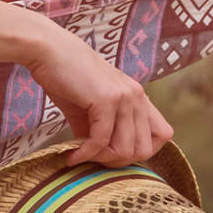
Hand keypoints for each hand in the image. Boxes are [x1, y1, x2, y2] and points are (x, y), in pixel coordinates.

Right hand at [24, 20, 173, 166]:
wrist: (48, 51)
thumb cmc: (66, 77)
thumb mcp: (90, 108)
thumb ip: (102, 130)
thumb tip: (100, 157)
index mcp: (138, 96)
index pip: (163, 134)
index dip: (141, 150)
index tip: (113, 153)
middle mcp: (137, 96)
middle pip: (145, 149)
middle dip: (118, 161)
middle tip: (94, 160)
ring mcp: (124, 97)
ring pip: (125, 149)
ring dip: (101, 159)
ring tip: (81, 155)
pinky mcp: (106, 99)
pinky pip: (101, 141)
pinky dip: (85, 154)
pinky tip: (72, 155)